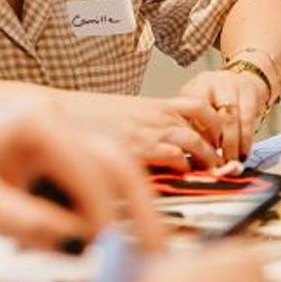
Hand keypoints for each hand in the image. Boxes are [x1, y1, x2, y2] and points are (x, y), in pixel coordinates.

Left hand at [0, 102, 163, 253]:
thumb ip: (24, 219)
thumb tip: (77, 241)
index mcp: (37, 121)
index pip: (89, 163)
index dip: (103, 207)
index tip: (107, 246)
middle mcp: (57, 126)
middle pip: (117, 163)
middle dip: (139, 207)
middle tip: (156, 250)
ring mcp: (57, 144)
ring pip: (105, 180)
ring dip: (102, 217)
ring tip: (70, 248)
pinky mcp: (51, 166)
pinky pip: (80, 194)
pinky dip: (74, 221)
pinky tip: (37, 238)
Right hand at [56, 90, 225, 169]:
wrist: (58, 113)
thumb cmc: (85, 116)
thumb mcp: (124, 114)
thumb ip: (145, 124)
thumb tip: (160, 144)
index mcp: (156, 104)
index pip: (200, 109)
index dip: (214, 125)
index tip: (219, 140)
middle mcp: (158, 115)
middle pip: (205, 127)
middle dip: (216, 146)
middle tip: (222, 163)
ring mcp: (150, 130)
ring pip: (195, 143)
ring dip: (206, 159)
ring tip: (211, 173)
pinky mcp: (140, 147)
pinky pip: (175, 157)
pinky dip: (184, 168)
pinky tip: (184, 177)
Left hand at [177, 69, 271, 163]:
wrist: (242, 79)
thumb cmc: (214, 103)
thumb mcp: (197, 112)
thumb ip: (195, 132)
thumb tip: (195, 162)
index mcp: (192, 90)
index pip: (193, 116)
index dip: (199, 139)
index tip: (202, 159)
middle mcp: (210, 83)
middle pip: (214, 116)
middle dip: (218, 145)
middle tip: (220, 164)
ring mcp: (231, 83)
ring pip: (232, 118)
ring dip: (233, 144)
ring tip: (232, 161)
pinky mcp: (250, 89)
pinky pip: (248, 118)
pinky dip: (246, 139)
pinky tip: (244, 152)